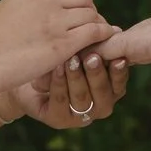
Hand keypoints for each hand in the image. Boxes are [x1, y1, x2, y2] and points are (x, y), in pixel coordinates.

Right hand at [0, 0, 114, 94]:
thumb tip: (49, 23)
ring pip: (92, 15)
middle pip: (84, 0)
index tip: (76, 24)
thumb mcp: (9, 15)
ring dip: (98, 27)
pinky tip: (104, 46)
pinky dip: (103, 36)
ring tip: (99, 42)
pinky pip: (95, 32)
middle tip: (92, 32)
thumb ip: (30, 12)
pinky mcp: (63, 42)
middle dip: (90, 15)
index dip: (75, 9)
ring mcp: (55, 19)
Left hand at [14, 52, 131, 130]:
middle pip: (103, 92)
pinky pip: (61, 101)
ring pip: (82, 97)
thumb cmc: (63, 59)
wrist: (31, 76)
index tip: (119, 58)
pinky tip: (56, 68)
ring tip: (71, 59)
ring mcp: (80, 116)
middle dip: (97, 73)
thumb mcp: (81, 51)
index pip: (119, 82)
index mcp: (111, 90)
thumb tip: (115, 29)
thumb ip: (96, 47)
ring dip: (77, 77)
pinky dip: (59, 83)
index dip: (119, 71)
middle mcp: (99, 106)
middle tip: (92, 57)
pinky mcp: (58, 120)